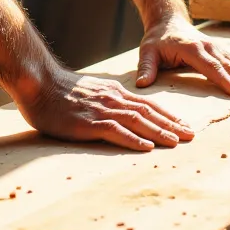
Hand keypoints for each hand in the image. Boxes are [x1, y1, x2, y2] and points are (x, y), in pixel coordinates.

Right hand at [17, 67, 193, 151]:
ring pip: (137, 121)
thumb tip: (118, 111)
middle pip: (148, 112)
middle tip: (191, 135)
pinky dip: (133, 139)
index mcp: (113, 93)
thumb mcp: (89, 92)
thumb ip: (105, 100)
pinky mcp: (88, 123)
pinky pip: (115, 131)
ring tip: (176, 141)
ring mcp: (101, 110)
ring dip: (159, 131)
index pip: (146, 104)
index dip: (167, 115)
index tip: (183, 124)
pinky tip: (146, 146)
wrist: (38, 82)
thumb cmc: (59, 91)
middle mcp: (112, 99)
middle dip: (171, 124)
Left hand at [136, 12, 229, 98]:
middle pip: (227, 65)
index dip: (226, 80)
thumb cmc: (157, 40)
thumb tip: (142, 84)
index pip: (211, 67)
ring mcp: (214, 46)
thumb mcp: (147, 52)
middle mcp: (207, 46)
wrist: (166, 20)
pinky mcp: (218, 49)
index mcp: (191, 49)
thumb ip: (146, 67)